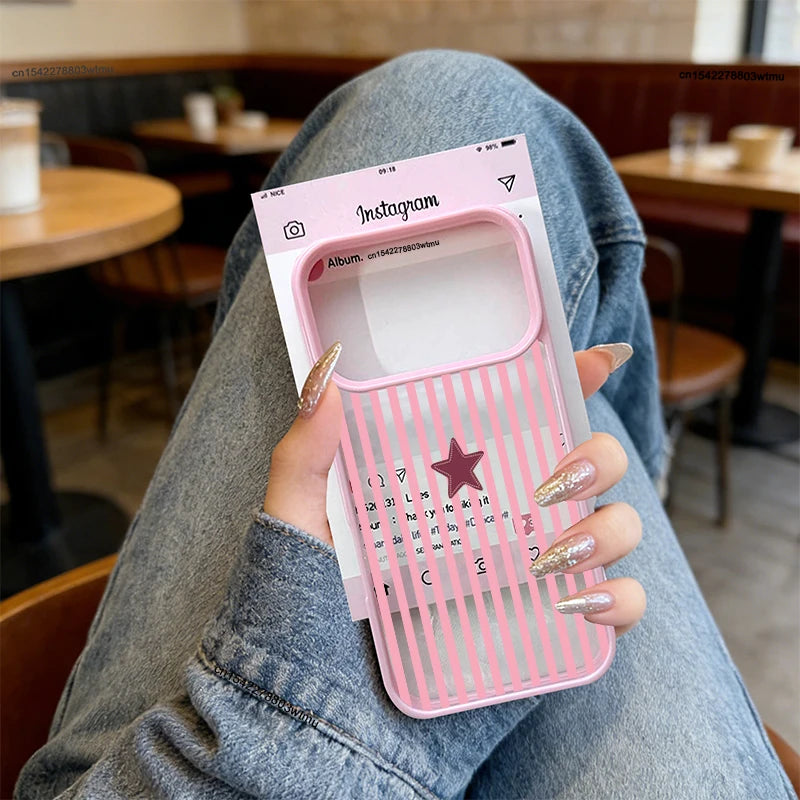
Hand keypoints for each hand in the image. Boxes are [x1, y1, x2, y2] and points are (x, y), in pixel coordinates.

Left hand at [264, 342, 643, 635]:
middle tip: (549, 481)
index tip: (597, 359)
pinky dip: (622, 598)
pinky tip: (577, 601)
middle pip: (593, 462)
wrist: (328, 714)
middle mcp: (507, 515)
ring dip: (608, 529)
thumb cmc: (309, 612)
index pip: (530, 414)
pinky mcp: (554, 626)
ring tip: (547, 555)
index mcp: (461, 477)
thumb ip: (305, 456)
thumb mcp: (299, 525)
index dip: (572, 379)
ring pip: (618, 526)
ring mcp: (536, 569)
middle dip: (598, 456)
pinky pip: (622, 604)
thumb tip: (326, 378)